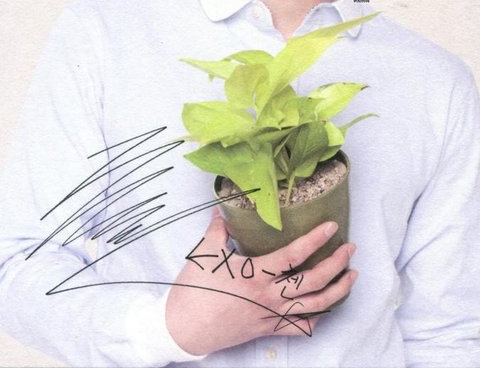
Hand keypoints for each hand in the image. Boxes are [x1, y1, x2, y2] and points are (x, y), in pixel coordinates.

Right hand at [165, 210, 356, 354]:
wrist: (183, 330)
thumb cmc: (194, 290)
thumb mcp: (205, 253)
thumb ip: (218, 229)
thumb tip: (222, 210)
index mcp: (256, 274)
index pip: (294, 255)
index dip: (315, 240)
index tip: (332, 227)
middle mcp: (269, 297)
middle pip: (314, 282)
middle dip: (337, 264)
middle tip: (350, 249)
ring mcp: (271, 316)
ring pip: (315, 307)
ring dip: (338, 291)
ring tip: (352, 277)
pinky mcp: (267, 330)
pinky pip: (299, 328)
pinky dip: (316, 319)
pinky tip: (325, 309)